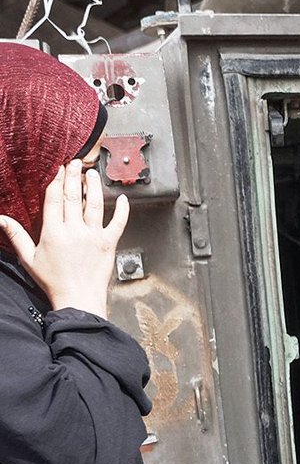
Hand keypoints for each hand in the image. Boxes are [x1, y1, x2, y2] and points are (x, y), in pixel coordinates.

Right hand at [0, 160, 128, 317]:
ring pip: (94, 204)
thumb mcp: (29, 259)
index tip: (59, 169)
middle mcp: (74, 231)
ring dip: (94, 186)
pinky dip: (122, 211)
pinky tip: (122, 199)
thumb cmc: (54, 282)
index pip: (54, 198)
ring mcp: (93, 237)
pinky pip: (118, 224)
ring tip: (93, 173)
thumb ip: (17, 236)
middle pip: (73, 196)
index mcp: (53, 232)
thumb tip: (1, 219)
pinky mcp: (108, 245)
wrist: (78, 300)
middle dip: (74, 176)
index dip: (57, 180)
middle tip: (75, 162)